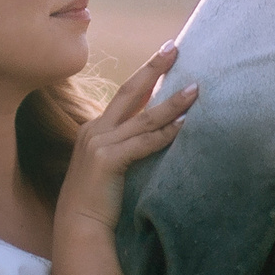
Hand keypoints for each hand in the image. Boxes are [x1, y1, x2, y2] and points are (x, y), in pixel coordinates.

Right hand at [58, 44, 197, 234]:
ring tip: (195, 90)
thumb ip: (126, 145)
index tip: (165, 54)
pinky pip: (143, 142)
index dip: (146, 75)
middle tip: (174, 47)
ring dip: (172, 103)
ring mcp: (99, 144)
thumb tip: (157, 131)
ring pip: (143, 117)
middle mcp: (94, 130)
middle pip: (130, 91)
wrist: (78, 227)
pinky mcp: (107, 160)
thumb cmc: (98, 200)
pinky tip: (183, 125)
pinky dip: (165, 134)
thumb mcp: (110, 164)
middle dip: (154, 68)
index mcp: (94, 129)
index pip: (125, 95)